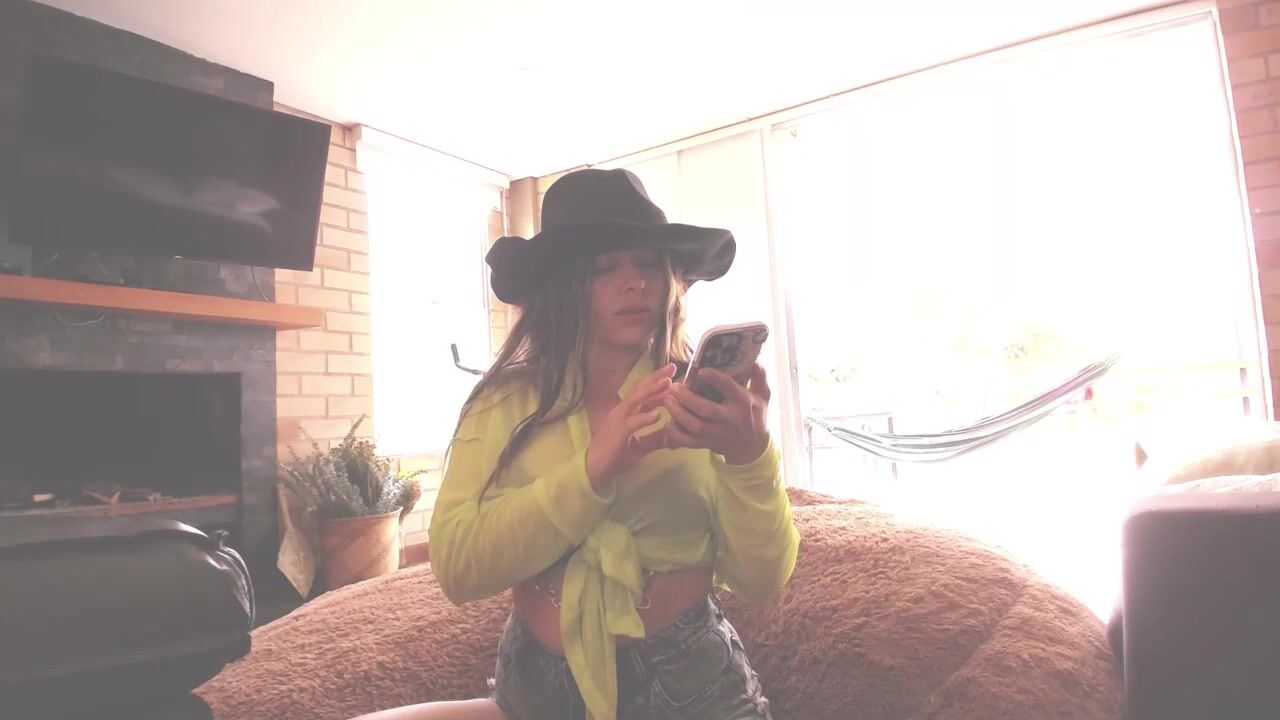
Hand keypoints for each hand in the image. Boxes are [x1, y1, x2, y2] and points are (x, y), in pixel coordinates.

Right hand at [585, 363, 676, 490]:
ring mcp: (618, 420)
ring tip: (667, 383)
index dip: (657, 383)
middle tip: (672, 367)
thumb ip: (656, 439)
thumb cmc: (615, 456)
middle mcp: (622, 411)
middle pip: (640, 389)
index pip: (643, 393)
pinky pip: (632, 422)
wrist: (594, 469)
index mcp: (627, 412)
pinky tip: (658, 414)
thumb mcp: (640, 447)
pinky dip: (645, 417)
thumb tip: (674, 435)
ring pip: (636, 400)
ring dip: (652, 390)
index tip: (673, 375)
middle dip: (656, 378)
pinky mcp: (617, 433)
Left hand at [663, 364, 770, 464]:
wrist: (752, 448)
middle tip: (673, 387)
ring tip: (667, 400)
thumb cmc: (755, 416)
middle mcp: (730, 419)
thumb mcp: (763, 396)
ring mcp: (717, 434)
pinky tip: (668, 423)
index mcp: (743, 403)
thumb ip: (759, 378)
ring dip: (678, 413)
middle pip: (706, 409)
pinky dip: (676, 435)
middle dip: (687, 398)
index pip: (728, 388)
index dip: (714, 379)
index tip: (701, 371)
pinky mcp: (707, 444)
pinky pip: (689, 442)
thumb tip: (755, 361)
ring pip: (695, 426)